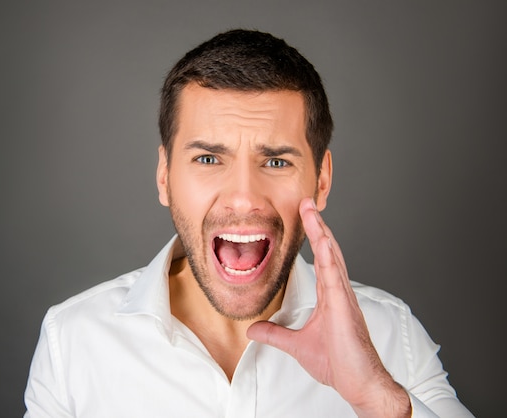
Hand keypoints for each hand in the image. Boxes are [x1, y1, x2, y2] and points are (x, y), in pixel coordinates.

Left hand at [247, 198, 410, 417]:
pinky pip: (335, 275)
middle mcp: (337, 291)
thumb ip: (274, 334)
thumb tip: (252, 330)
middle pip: (327, 250)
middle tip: (306, 203)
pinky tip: (322, 239)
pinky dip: (328, 255)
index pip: (320, 260)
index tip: (305, 219)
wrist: (358, 382)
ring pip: (331, 256)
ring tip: (311, 211)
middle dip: (317, 226)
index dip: (313, 238)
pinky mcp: (344, 306)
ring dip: (321, 232)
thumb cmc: (337, 363)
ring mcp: (342, 296)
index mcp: (329, 296)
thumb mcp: (296, 345)